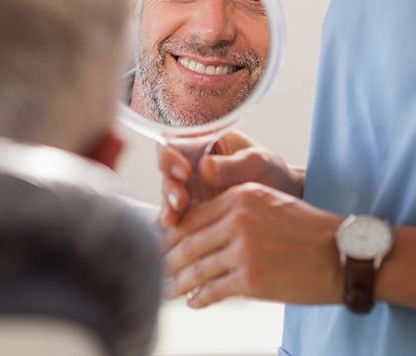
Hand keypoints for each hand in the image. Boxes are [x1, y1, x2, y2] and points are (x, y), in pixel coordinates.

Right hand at [158, 131, 304, 227]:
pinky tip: (175, 232)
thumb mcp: (257, 163)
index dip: (172, 156)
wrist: (284, 201)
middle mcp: (191, 164)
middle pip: (167, 171)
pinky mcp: (193, 211)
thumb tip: (205, 168)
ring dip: (168, 207)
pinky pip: (177, 216)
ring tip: (174, 220)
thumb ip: (232, 165)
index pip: (176, 143)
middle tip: (180, 201)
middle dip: (170, 186)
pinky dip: (174, 224)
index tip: (184, 171)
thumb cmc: (271, 172)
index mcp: (203, 142)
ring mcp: (190, 188)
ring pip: (168, 195)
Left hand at [163, 182, 341, 307]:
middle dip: (167, 258)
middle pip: (188, 241)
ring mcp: (243, 250)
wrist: (342, 253)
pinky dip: (199, 297)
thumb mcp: (267, 203)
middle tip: (155, 267)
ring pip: (197, 267)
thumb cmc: (305, 227)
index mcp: (240, 196)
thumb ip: (233, 210)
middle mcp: (237, 219)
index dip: (172, 232)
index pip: (193, 215)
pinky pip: (214, 289)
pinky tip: (192, 302)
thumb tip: (199, 229)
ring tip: (165, 288)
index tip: (160, 242)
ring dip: (178, 281)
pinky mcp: (251, 279)